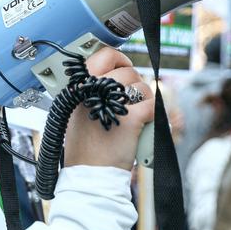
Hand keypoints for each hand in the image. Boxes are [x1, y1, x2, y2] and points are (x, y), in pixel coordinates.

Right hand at [63, 46, 153, 170]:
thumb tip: (115, 75)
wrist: (90, 175)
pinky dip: (153, 114)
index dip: (119, 59)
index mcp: (82, 86)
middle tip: (129, 102)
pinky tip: (145, 123)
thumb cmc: (85, 146)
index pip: (105, 55)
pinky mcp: (131, 119)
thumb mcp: (77, 110)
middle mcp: (96, 90)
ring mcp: (113, 103)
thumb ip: (93, 90)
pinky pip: (153, 105)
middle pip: (129, 72)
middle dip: (134, 86)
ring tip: (135, 116)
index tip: (123, 66)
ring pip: (143, 87)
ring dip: (144, 101)